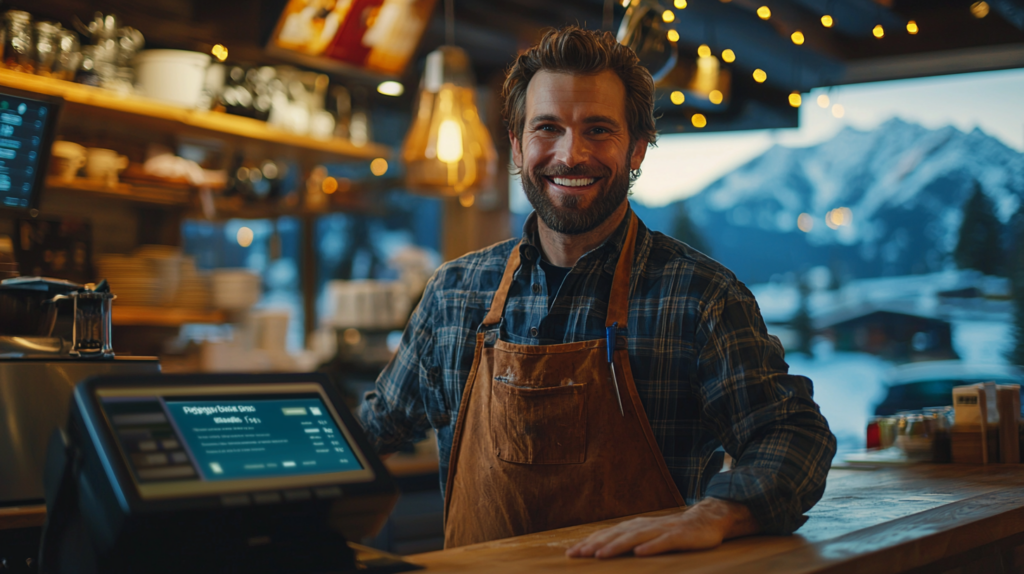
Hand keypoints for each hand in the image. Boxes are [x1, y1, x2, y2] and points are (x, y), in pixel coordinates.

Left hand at [565, 498, 759, 558]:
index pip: (607, 534)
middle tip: (576, 555)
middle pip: (615, 535)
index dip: (588, 543)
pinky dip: (650, 547)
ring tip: (600, 555)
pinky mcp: (678, 537)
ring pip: (634, 538)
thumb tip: (601, 551)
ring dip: (616, 546)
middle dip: (594, 545)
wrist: (705, 521)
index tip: (570, 553)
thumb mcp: (647, 535)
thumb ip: (627, 541)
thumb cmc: (672, 531)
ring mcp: (661, 530)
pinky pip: (663, 543)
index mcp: (635, 526)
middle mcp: (644, 526)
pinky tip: (639, 553)